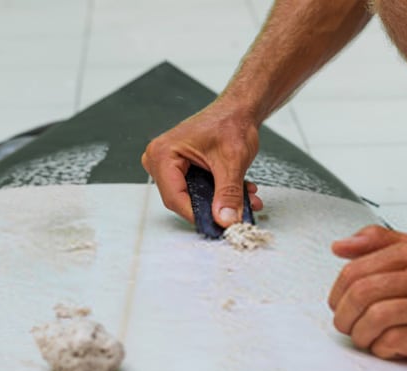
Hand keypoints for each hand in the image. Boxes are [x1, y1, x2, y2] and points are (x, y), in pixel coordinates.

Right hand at [141, 102, 262, 226]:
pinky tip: (241, 191)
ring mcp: (169, 165)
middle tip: (238, 211)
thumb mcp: (232, 162)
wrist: (239, 110)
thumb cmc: (230, 123)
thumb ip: (228, 193)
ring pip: (193, 196)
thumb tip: (226, 219)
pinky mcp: (181, 169)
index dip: (198, 214)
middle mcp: (160, 160)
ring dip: (220, 200)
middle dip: (214, 207)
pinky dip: (219, 193)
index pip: (174, 197)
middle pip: (183, 199)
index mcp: (163, 154)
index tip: (219, 224)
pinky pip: (197, 190)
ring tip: (246, 197)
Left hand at [328, 226, 406, 370]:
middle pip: (362, 292)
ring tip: (366, 338)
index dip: (338, 292)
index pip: (356, 268)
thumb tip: (339, 246)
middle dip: (344, 315)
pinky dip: (381, 349)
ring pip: (375, 317)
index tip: (339, 304)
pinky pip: (393, 341)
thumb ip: (376, 245)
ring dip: (361, 334)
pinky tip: (389, 348)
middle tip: (347, 325)